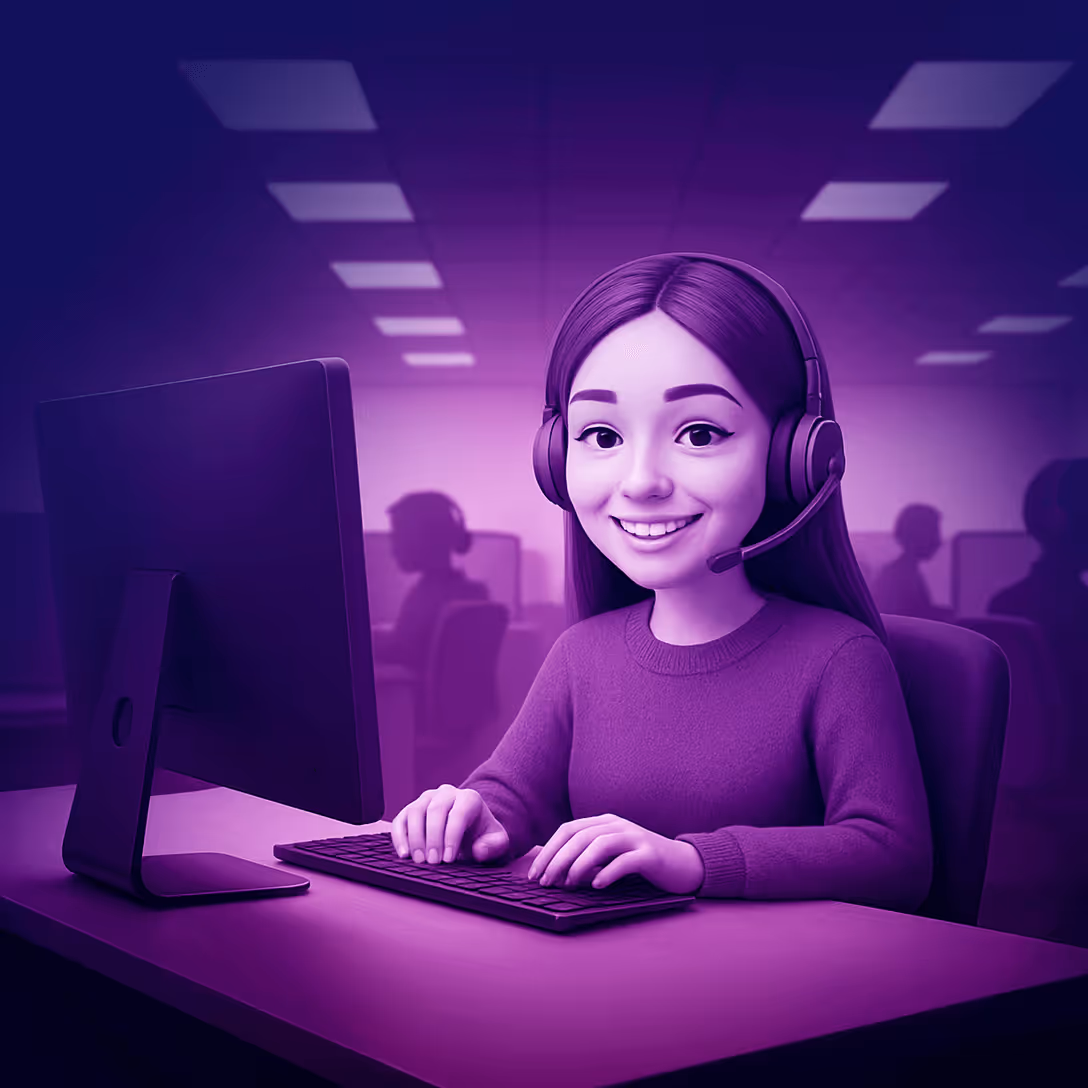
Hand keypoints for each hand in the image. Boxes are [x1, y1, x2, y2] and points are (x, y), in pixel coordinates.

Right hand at [391, 784, 509, 865]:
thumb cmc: (482, 835)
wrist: (470, 830)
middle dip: (433, 838)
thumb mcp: (497, 841)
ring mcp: (427, 799)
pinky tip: (404, 854)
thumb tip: (479, 850)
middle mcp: (446, 794)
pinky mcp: (411, 810)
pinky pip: (401, 819)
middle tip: (433, 862)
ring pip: (415, 811)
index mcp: (469, 799)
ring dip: (415, 838)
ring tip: (419, 860)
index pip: (458, 813)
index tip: (449, 859)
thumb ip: (494, 845)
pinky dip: (399, 836)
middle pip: (435, 810)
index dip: (452, 836)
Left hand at [525, 814, 704, 894]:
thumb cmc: (640, 862)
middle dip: (557, 859)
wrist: (682, 864)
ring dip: (579, 865)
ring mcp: (635, 837)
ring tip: (568, 884)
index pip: (568, 830)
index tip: (534, 873)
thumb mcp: (610, 855)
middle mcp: (617, 825)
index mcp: (604, 822)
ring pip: (599, 844)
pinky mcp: (650, 854)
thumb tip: (554, 873)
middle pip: (579, 836)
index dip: (548, 850)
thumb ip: (587, 858)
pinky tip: (597, 886)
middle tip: (545, 882)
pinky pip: (625, 861)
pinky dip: (608, 873)